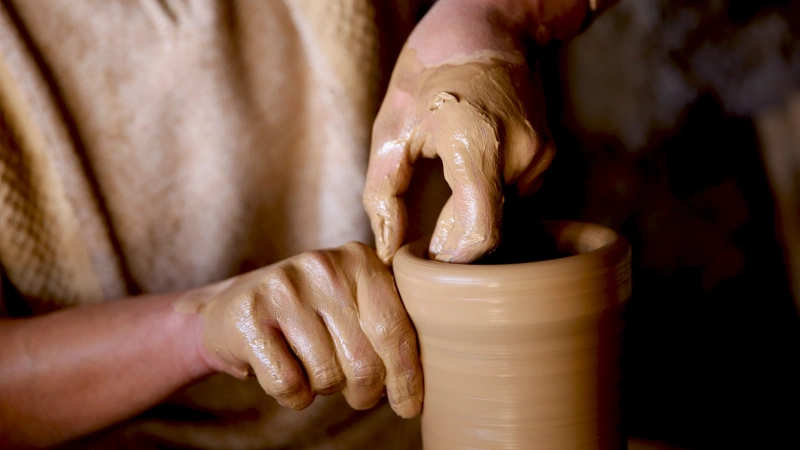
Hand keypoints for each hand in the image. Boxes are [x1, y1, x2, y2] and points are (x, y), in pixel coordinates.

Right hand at [178, 242, 422, 417]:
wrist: (228, 310)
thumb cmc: (307, 314)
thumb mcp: (351, 301)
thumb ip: (389, 320)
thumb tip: (426, 378)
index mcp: (359, 259)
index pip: (394, 328)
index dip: (406, 375)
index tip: (409, 406)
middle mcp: (323, 266)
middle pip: (364, 360)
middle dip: (365, 391)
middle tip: (357, 393)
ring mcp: (282, 288)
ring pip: (327, 376)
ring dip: (324, 390)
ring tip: (312, 368)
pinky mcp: (248, 316)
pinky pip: (288, 385)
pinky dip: (293, 396)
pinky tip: (285, 373)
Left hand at [363, 46, 554, 263]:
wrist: (486, 29)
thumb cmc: (428, 74)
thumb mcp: (390, 130)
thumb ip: (384, 197)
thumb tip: (390, 253)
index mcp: (474, 140)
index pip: (480, 233)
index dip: (455, 258)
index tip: (431, 259)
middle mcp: (516, 151)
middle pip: (488, 228)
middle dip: (456, 235)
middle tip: (429, 216)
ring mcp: (538, 153)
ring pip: (503, 214)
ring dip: (473, 209)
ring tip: (451, 169)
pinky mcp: (547, 154)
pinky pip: (514, 195)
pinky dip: (490, 192)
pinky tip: (473, 161)